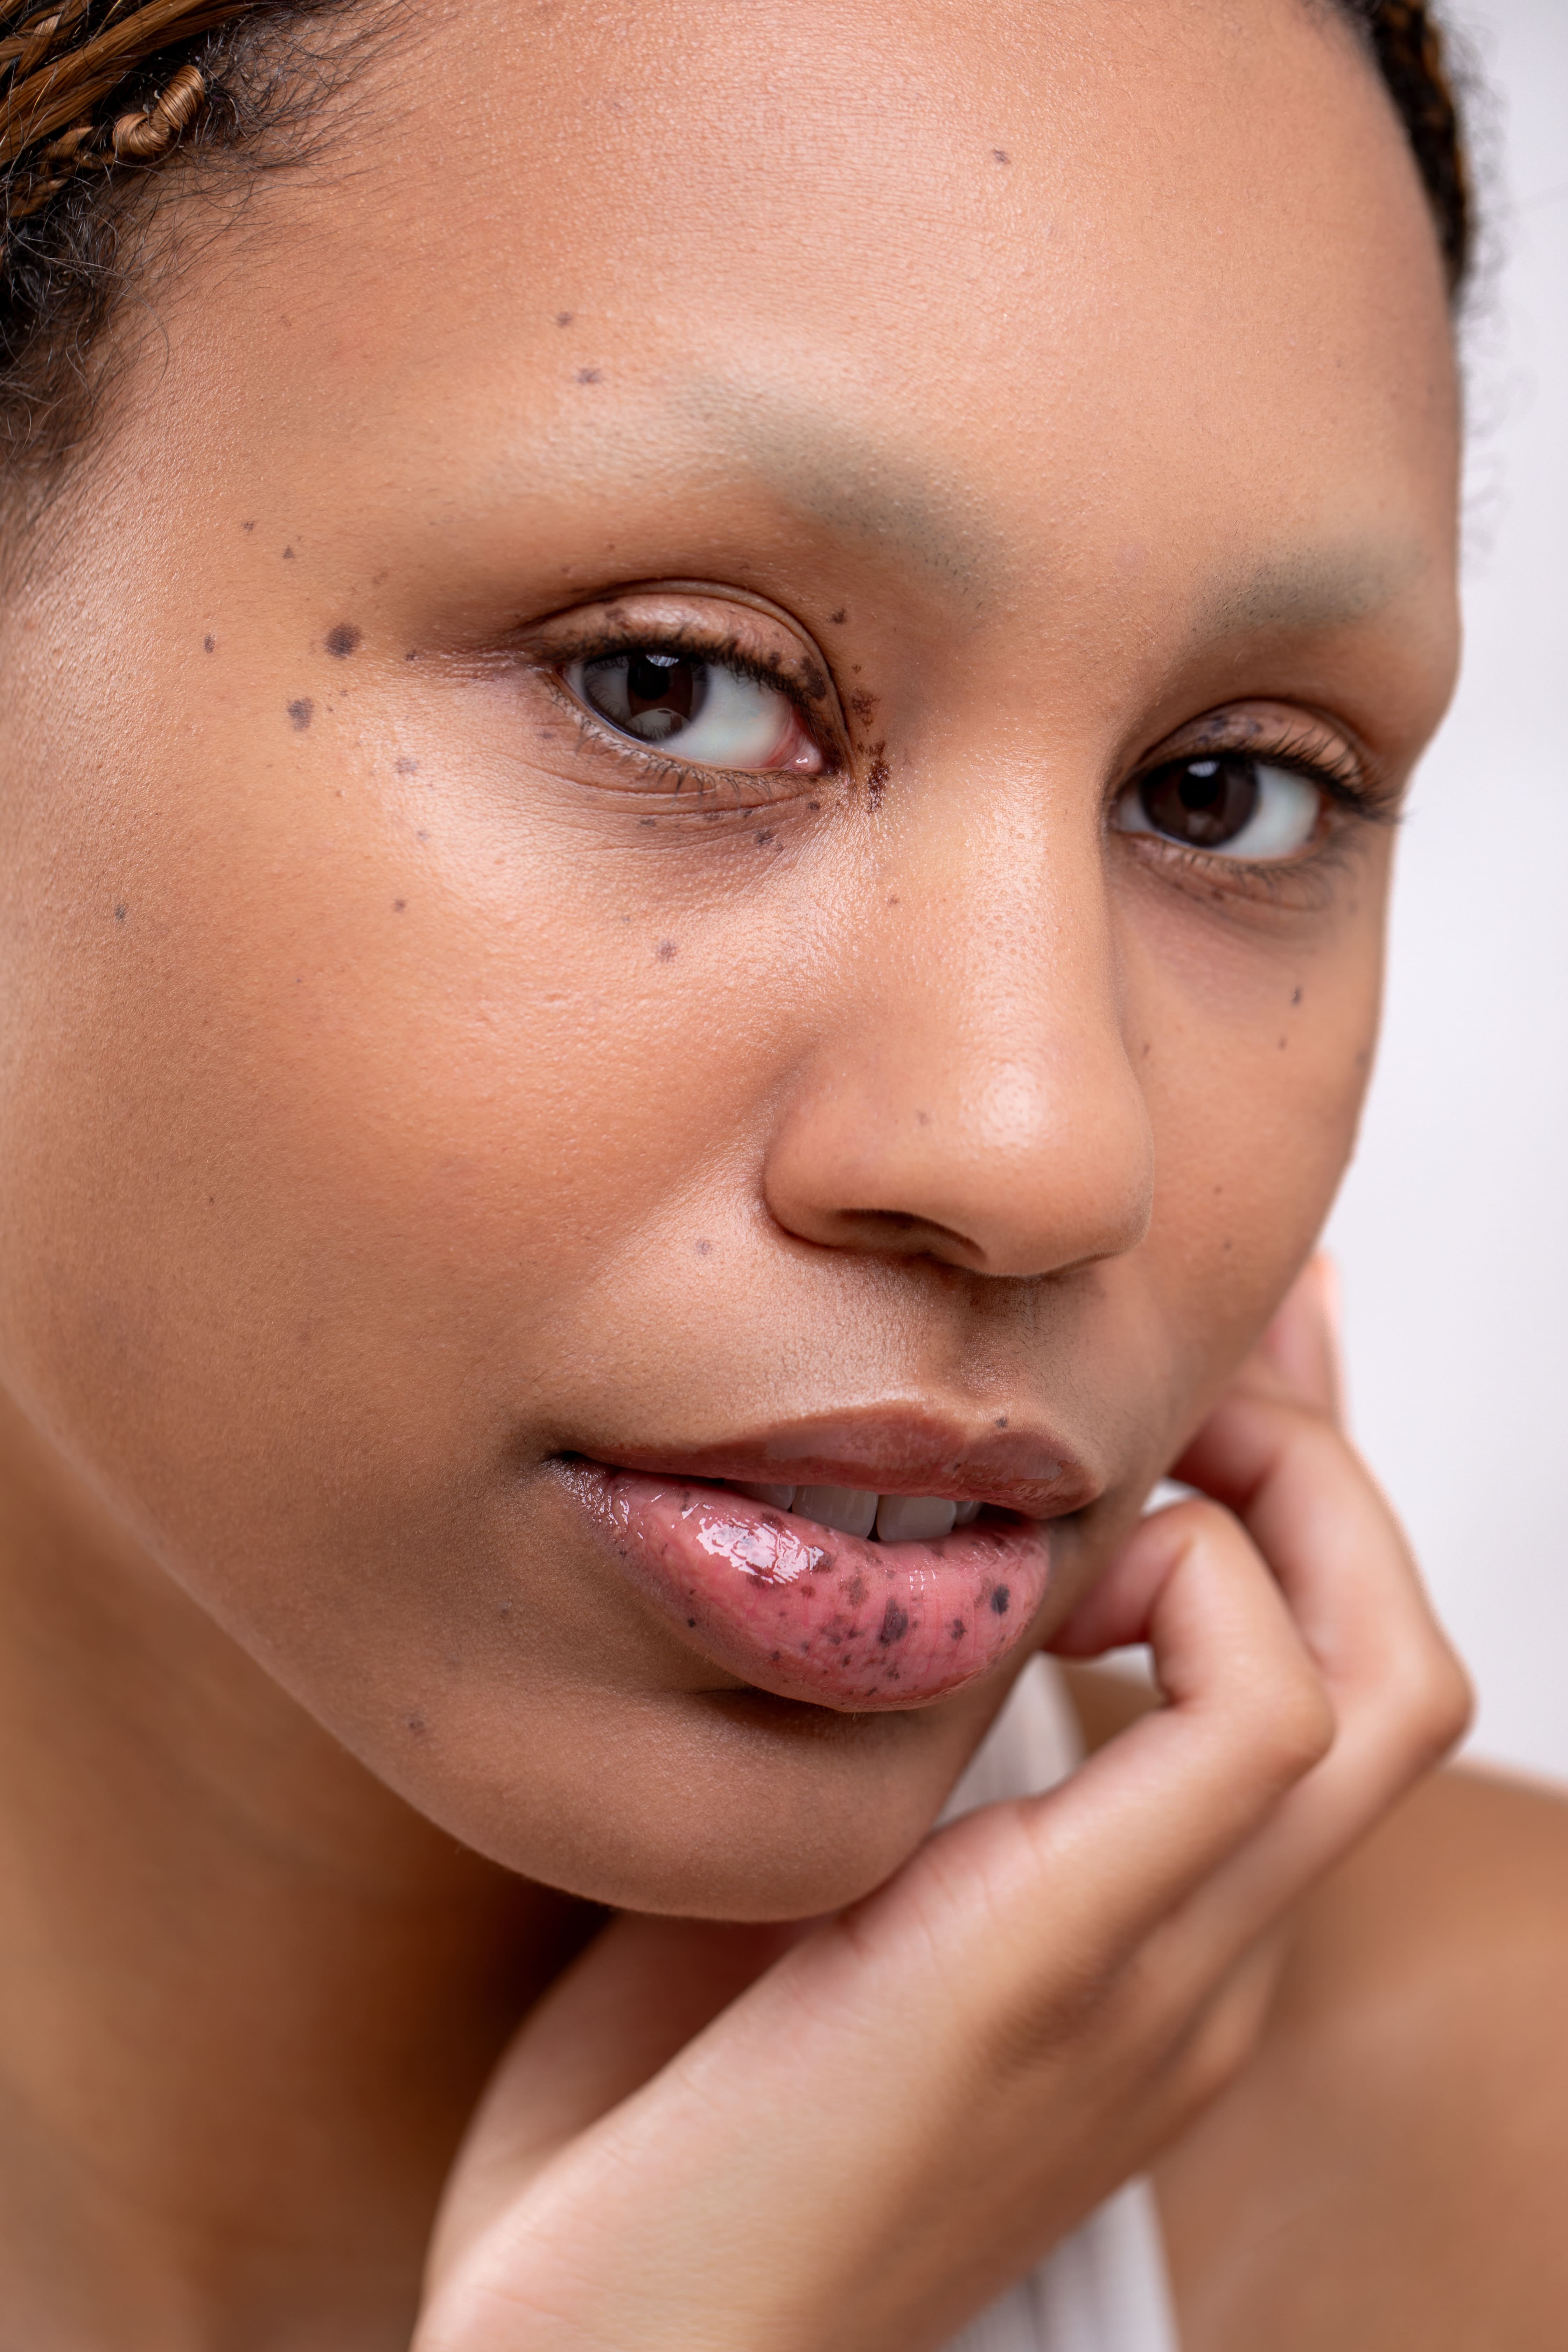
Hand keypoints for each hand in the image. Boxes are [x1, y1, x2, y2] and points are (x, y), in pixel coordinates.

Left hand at [413, 1260, 1469, 2351]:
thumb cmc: (676, 2108)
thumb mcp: (826, 1860)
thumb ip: (920, 1730)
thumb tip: (955, 1550)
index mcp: (1155, 1950)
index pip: (1333, 1688)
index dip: (1300, 1495)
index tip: (1216, 1369)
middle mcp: (1200, 1966)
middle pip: (1397, 1666)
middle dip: (1321, 1474)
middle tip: (1204, 1375)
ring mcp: (1156, 1980)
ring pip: (1366, 1683)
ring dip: (1277, 1503)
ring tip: (1143, 1450)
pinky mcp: (1055, 1971)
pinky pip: (1243, 1731)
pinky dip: (1186, 1595)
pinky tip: (1059, 1571)